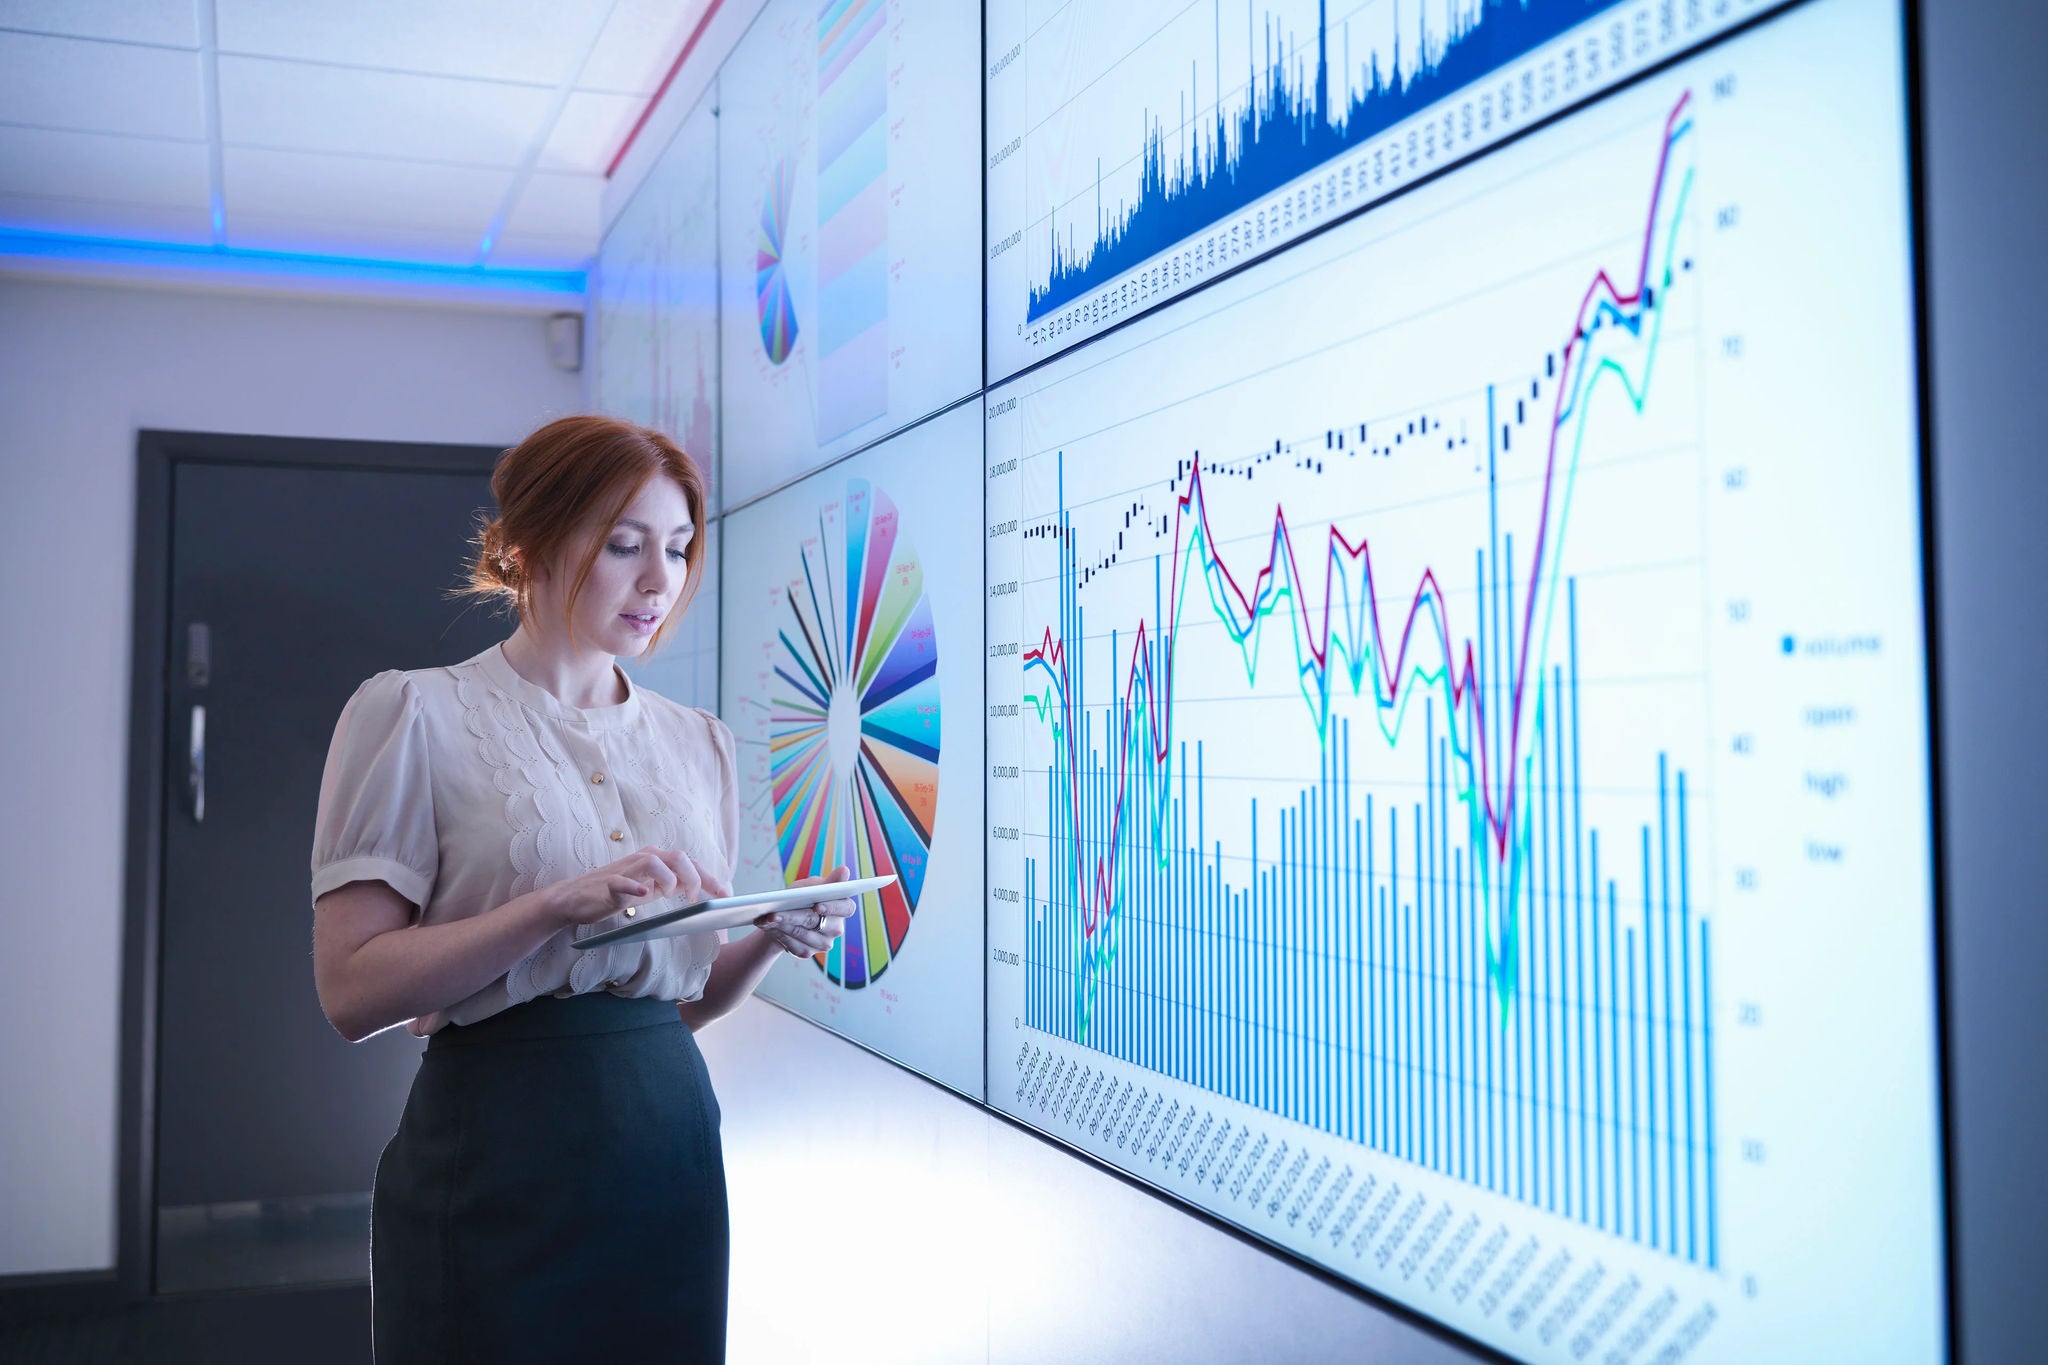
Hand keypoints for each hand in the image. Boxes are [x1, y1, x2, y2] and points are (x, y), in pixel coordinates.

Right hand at [548, 846, 729, 928]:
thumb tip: (701, 891)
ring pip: (654, 862)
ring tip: (671, 896)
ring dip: (669, 879)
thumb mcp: (649, 888)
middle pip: (677, 857)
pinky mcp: (607, 884)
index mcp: (656, 859)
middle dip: (695, 877)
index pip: (689, 863)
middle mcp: (643, 858)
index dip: (711, 877)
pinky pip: (622, 882)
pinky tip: (643, 894)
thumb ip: (672, 885)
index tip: (727, 895)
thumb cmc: (616, 893)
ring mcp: (625, 870)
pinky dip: (634, 887)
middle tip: (697, 899)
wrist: (575, 898)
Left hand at [755, 865, 855, 957]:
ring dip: (781, 925)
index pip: (846, 908)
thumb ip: (829, 881)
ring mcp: (823, 943)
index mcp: (843, 908)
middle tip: (774, 912)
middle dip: (793, 916)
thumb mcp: (812, 886)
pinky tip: (768, 926)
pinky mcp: (808, 952)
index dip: (832, 907)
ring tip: (766, 918)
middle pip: (815, 922)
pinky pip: (793, 945)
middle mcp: (836, 928)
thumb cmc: (802, 898)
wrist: (785, 917)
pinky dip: (778, 934)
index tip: (817, 906)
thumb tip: (845, 871)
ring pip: (801, 934)